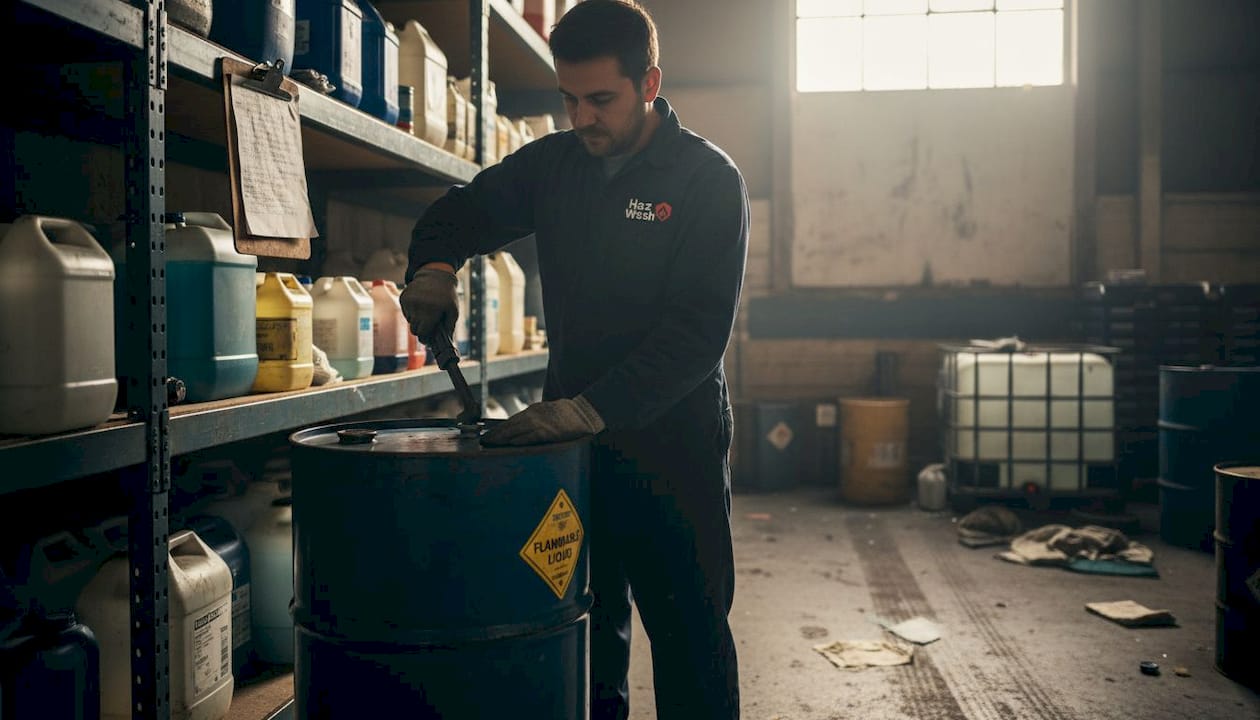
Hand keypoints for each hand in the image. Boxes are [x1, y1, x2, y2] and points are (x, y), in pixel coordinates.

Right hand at [399, 267, 457, 344]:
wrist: (436, 274)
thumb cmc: (447, 295)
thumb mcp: (453, 311)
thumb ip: (449, 328)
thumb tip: (446, 343)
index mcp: (430, 311)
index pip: (422, 333)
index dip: (426, 336)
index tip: (430, 336)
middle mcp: (417, 306)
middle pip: (414, 329)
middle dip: (422, 328)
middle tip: (430, 322)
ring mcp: (409, 301)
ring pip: (410, 321)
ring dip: (417, 319)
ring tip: (427, 309)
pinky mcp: (403, 297)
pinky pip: (405, 312)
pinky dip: (412, 311)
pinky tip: (420, 303)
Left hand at [481, 396, 605, 445]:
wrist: (581, 413)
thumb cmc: (566, 412)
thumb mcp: (546, 410)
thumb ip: (533, 417)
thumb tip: (521, 427)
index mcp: (533, 410)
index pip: (511, 421)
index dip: (499, 429)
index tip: (490, 434)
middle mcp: (533, 416)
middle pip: (510, 426)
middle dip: (496, 434)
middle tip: (485, 441)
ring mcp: (539, 424)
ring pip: (516, 432)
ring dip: (503, 439)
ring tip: (493, 444)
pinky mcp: (547, 433)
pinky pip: (529, 438)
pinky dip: (518, 441)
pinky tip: (510, 445)